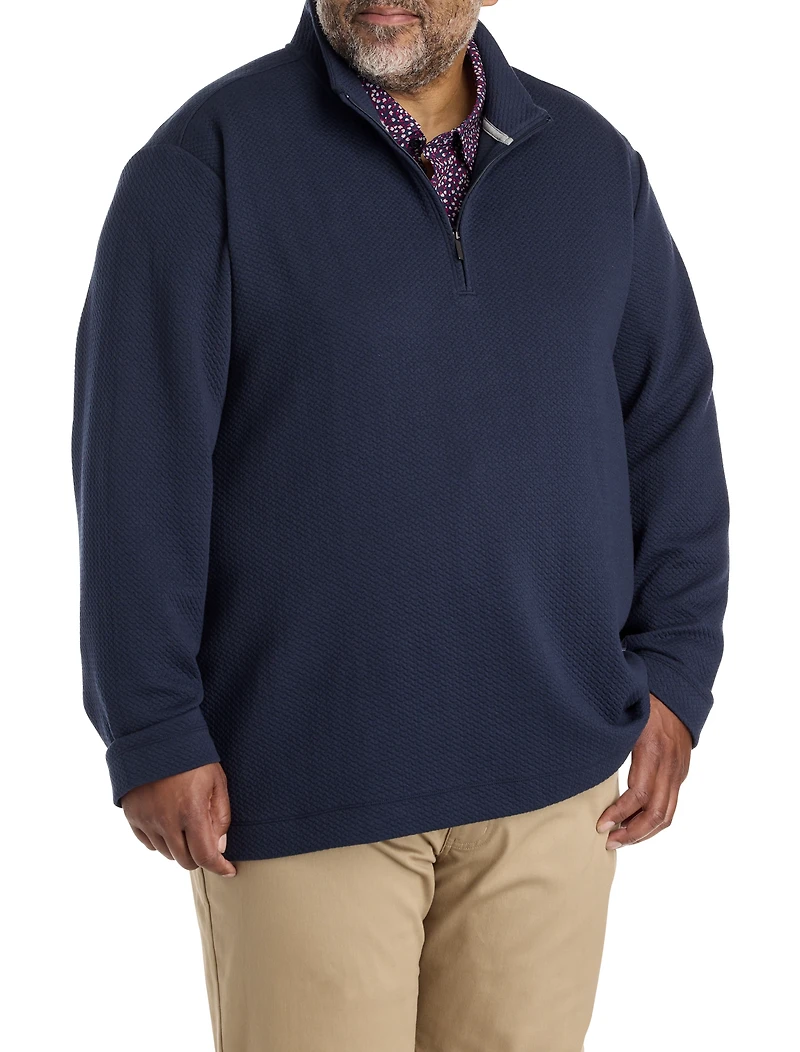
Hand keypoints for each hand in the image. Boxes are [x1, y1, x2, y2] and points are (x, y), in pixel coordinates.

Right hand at [120, 762, 235, 876]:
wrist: (157, 736)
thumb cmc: (193, 757)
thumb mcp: (217, 781)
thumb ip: (221, 816)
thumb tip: (219, 847)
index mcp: (191, 811)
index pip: (205, 856)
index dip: (219, 867)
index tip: (229, 870)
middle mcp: (166, 821)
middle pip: (185, 860)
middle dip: (200, 856)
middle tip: (207, 842)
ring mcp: (146, 819)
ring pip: (166, 853)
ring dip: (180, 848)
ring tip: (187, 826)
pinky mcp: (132, 816)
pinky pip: (148, 843)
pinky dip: (161, 840)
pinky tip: (169, 824)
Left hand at [596, 694, 690, 848]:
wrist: (676, 692)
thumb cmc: (642, 701)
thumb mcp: (624, 715)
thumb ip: (609, 738)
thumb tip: (581, 759)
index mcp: (651, 749)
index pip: (639, 793)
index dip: (620, 813)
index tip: (600, 824)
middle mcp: (669, 765)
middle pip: (656, 813)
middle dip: (632, 832)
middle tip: (608, 841)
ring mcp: (678, 772)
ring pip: (667, 814)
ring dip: (644, 833)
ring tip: (620, 840)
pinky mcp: (680, 774)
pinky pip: (671, 807)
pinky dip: (654, 823)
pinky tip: (635, 827)